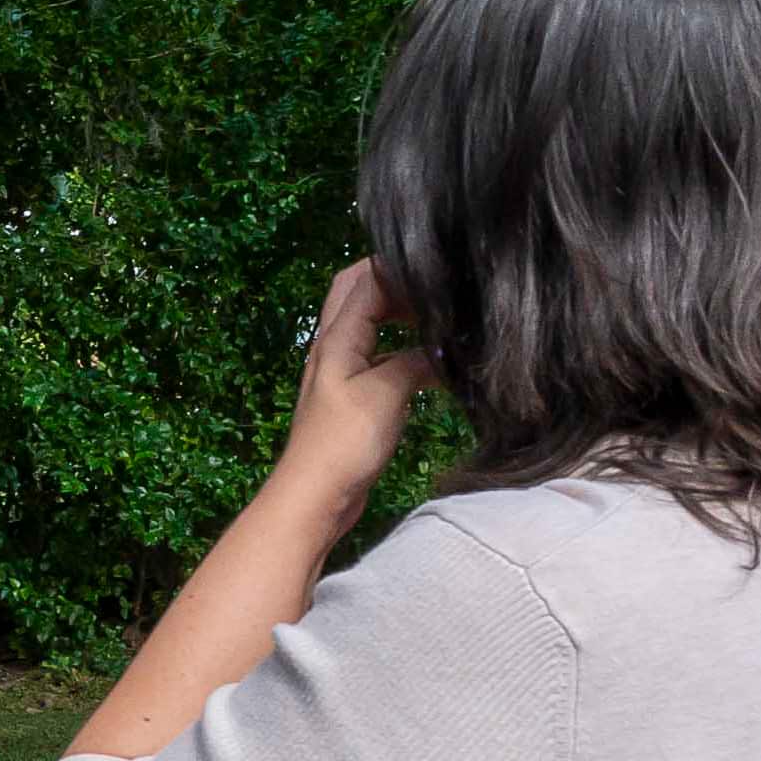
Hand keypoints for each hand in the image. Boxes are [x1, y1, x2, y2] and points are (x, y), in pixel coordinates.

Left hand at [272, 259, 437, 509]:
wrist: (316, 494)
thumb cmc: (345, 441)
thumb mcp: (385, 392)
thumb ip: (414, 360)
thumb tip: (444, 345)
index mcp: (335, 337)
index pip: (365, 280)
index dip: (400, 268)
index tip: (442, 267)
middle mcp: (333, 346)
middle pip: (359, 293)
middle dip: (395, 282)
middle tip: (438, 287)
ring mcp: (341, 370)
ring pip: (368, 323)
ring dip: (398, 314)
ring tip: (440, 316)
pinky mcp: (353, 395)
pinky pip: (378, 355)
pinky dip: (402, 348)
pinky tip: (432, 361)